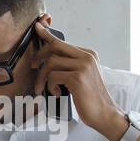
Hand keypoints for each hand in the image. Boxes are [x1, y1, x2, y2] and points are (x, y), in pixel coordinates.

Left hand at [31, 21, 127, 140]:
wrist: (104, 114)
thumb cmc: (91, 98)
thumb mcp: (83, 77)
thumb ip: (71, 66)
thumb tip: (50, 61)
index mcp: (88, 55)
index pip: (63, 42)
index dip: (47, 34)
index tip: (37, 27)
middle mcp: (87, 57)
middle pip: (55, 47)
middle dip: (39, 56)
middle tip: (34, 67)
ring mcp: (83, 66)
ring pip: (51, 63)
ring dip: (42, 77)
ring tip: (43, 88)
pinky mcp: (77, 78)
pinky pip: (53, 76)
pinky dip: (50, 86)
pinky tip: (57, 93)